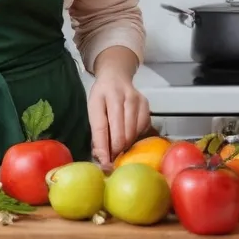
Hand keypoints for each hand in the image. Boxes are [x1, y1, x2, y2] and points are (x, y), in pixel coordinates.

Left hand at [88, 48, 150, 166]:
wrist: (116, 75)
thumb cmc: (102, 97)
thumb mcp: (93, 109)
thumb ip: (97, 131)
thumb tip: (102, 157)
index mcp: (99, 97)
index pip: (101, 126)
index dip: (103, 147)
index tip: (104, 162)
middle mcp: (118, 95)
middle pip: (119, 131)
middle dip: (116, 149)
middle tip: (113, 158)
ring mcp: (134, 98)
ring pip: (132, 131)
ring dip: (126, 144)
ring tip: (120, 147)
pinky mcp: (145, 103)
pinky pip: (143, 127)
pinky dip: (136, 136)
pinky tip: (130, 135)